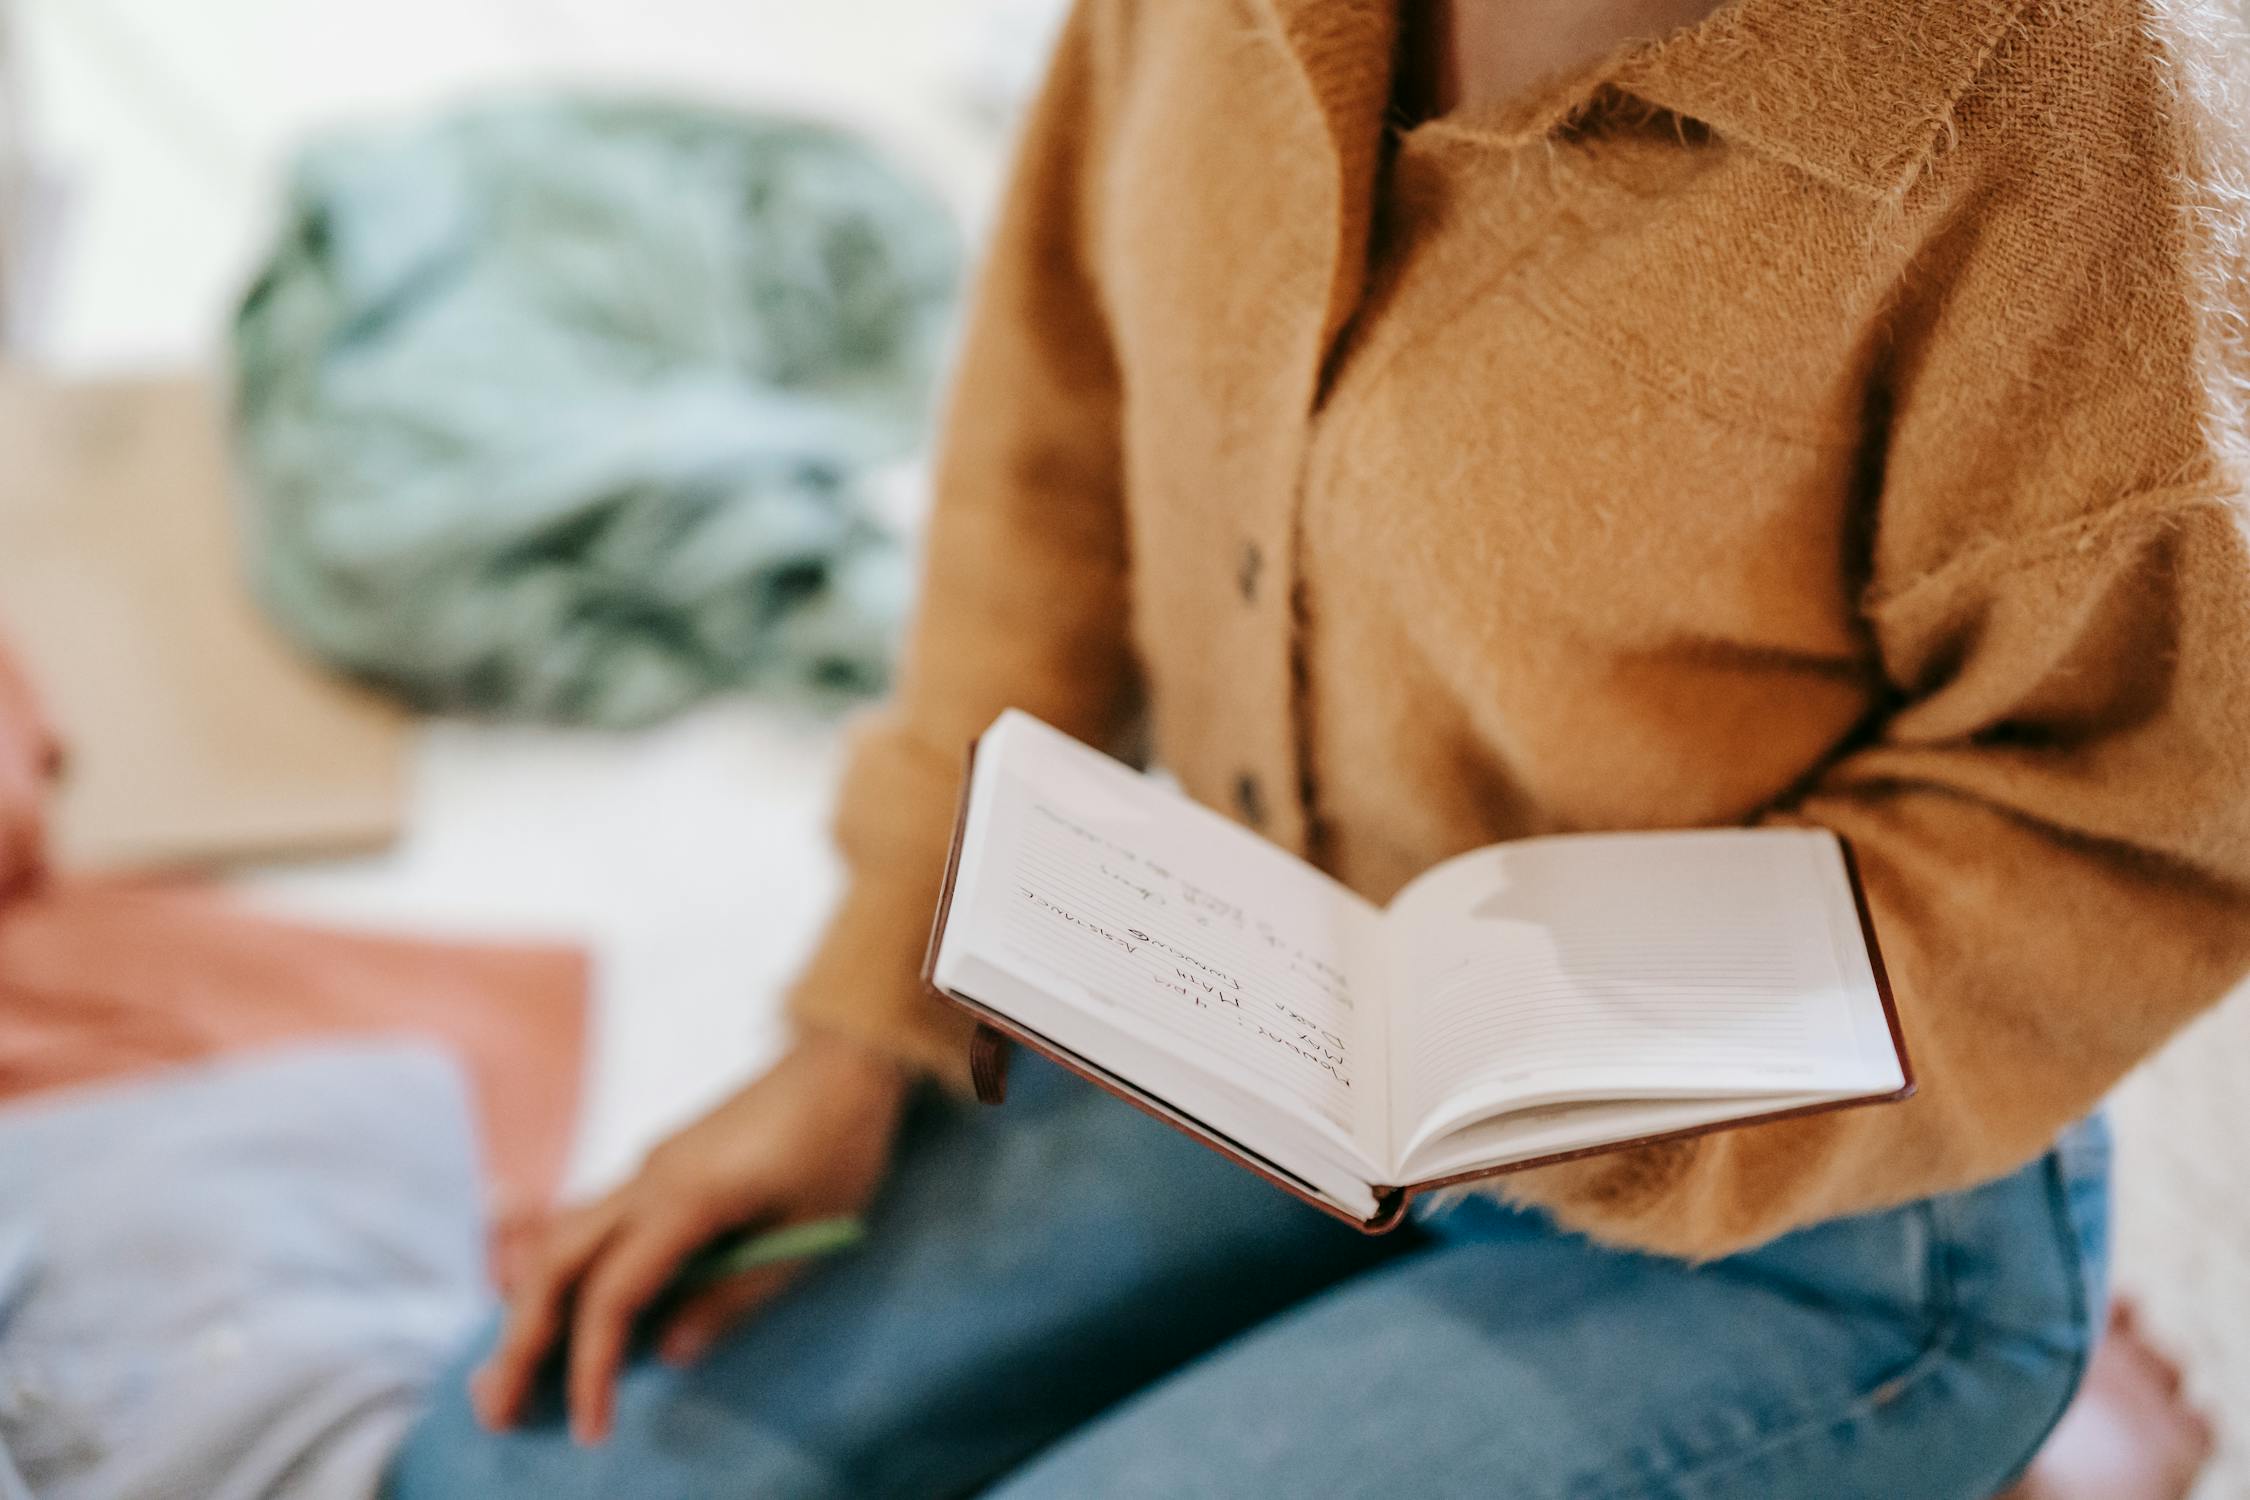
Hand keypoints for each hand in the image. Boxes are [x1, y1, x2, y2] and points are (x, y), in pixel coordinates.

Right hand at [470, 1030, 907, 1444]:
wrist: (846, 1059)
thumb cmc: (841, 1144)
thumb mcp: (808, 1232)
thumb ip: (737, 1294)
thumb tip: (672, 1352)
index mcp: (686, 1197)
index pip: (612, 1294)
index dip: (594, 1366)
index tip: (592, 1427)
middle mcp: (649, 1176)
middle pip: (555, 1262)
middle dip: (521, 1339)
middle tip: (497, 1409)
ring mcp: (649, 1165)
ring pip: (562, 1236)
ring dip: (529, 1304)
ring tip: (512, 1371)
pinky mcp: (661, 1163)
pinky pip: (590, 1221)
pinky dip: (561, 1272)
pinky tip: (556, 1310)